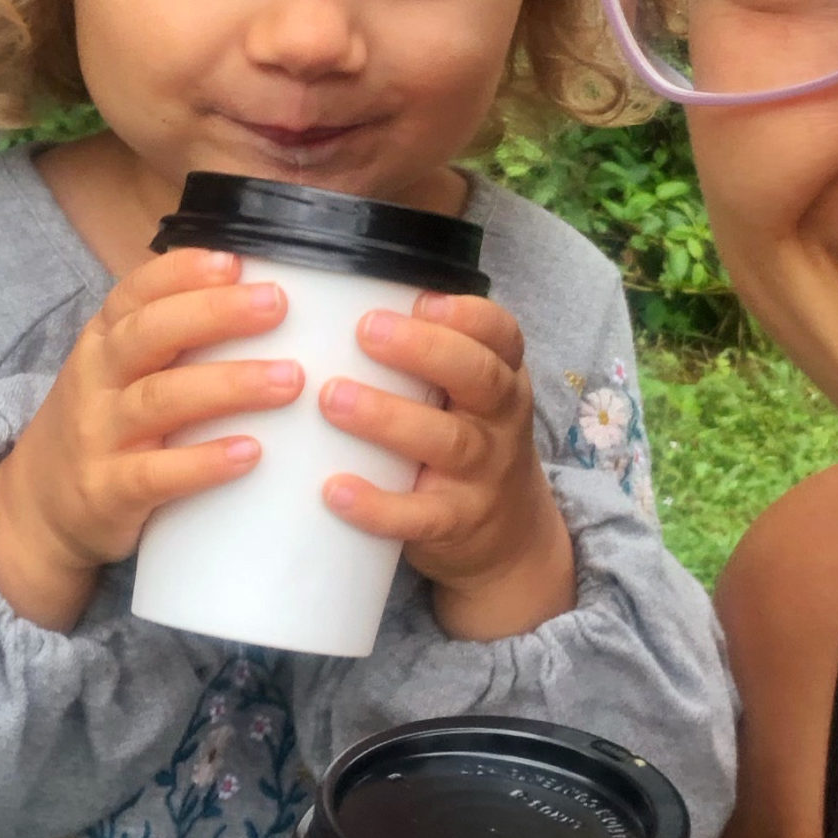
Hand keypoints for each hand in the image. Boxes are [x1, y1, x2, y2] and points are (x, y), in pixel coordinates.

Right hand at [0, 249, 303, 629]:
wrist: (40, 508)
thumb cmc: (104, 425)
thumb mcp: (120, 371)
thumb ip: (175, 337)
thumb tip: (264, 296)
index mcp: (104, 340)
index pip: (137, 292)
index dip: (183, 273)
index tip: (236, 260)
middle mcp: (97, 378)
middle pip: (150, 334)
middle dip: (215, 314)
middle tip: (276, 304)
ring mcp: (98, 435)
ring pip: (160, 400)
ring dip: (228, 385)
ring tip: (288, 380)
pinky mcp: (108, 491)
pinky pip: (156, 474)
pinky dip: (203, 462)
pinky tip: (249, 452)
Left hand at [318, 293, 574, 639]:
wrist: (507, 537)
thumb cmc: (464, 443)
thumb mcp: (466, 396)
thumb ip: (425, 356)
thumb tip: (330, 300)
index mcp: (501, 377)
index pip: (501, 334)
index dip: (467, 314)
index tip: (420, 300)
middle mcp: (500, 420)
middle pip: (478, 377)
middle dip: (423, 350)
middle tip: (365, 330)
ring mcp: (483, 474)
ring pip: (446, 441)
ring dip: (387, 417)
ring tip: (332, 398)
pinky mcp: (456, 523)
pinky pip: (420, 516)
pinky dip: (378, 505)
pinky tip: (335, 489)